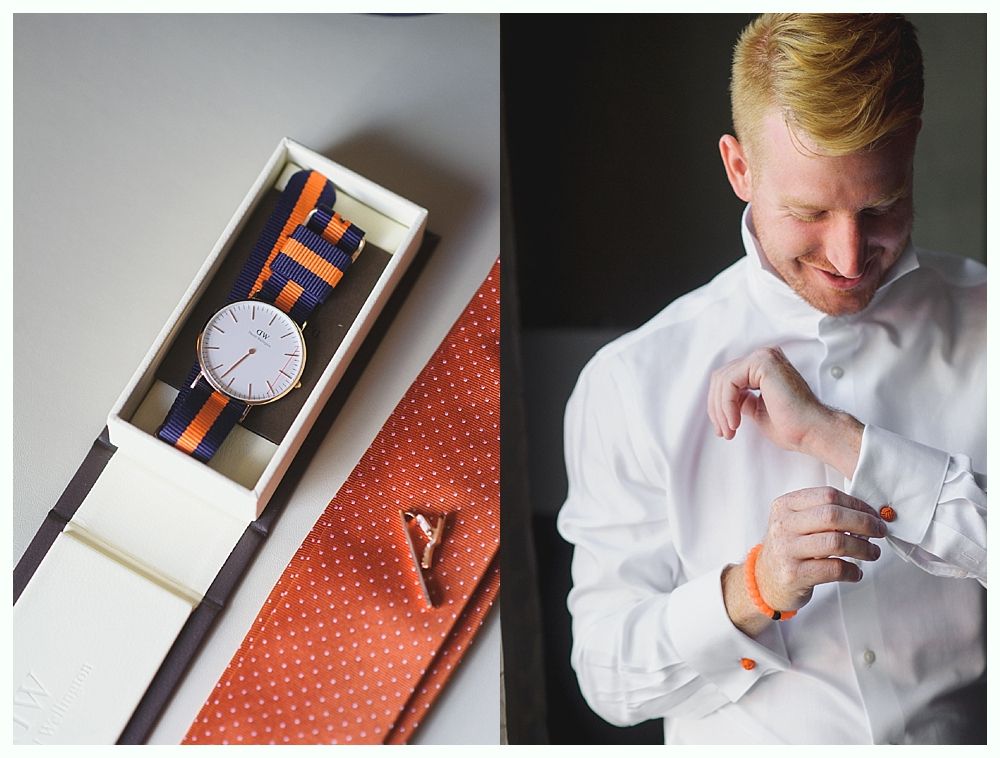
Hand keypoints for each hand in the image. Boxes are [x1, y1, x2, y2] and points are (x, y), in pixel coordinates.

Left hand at [707, 347, 862, 477]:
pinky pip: (729, 382)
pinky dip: (727, 405)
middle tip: (723, 432)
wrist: (813, 431)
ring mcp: (764, 356)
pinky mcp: (763, 362)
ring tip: (729, 430)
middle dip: (717, 408)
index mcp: (763, 366)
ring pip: (722, 380)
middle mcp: (764, 357)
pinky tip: (735, 422)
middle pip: (721, 378)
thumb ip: (742, 399)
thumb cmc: (793, 425)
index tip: (723, 429)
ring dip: (721, 410)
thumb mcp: (757, 410)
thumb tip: (723, 400)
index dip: (719, 405)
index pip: (727, 379)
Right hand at [756, 486, 884, 610]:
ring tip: (872, 553)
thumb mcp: (796, 523)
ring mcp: (787, 550)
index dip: (857, 504)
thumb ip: (823, 513)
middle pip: (833, 516)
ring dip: (863, 548)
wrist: (765, 580)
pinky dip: (853, 571)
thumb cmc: (789, 549)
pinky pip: (834, 569)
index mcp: (785, 505)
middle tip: (879, 531)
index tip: (873, 514)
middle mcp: (783, 525)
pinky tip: (856, 573)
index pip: (827, 495)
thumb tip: (867, 512)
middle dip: (864, 523)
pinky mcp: (794, 575)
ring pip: (836, 542)